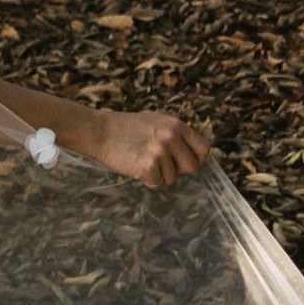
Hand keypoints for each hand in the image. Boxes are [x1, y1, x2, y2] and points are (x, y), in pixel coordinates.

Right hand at [95, 107, 210, 190]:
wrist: (100, 131)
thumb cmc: (126, 127)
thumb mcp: (156, 121)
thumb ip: (175, 133)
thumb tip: (192, 151)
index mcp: (177, 125)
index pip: (203, 149)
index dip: (196, 159)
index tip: (184, 163)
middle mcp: (171, 136)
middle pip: (192, 167)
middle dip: (178, 170)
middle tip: (161, 164)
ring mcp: (160, 150)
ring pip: (173, 178)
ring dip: (160, 175)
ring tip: (143, 160)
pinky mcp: (147, 165)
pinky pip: (157, 183)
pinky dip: (147, 180)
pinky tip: (136, 167)